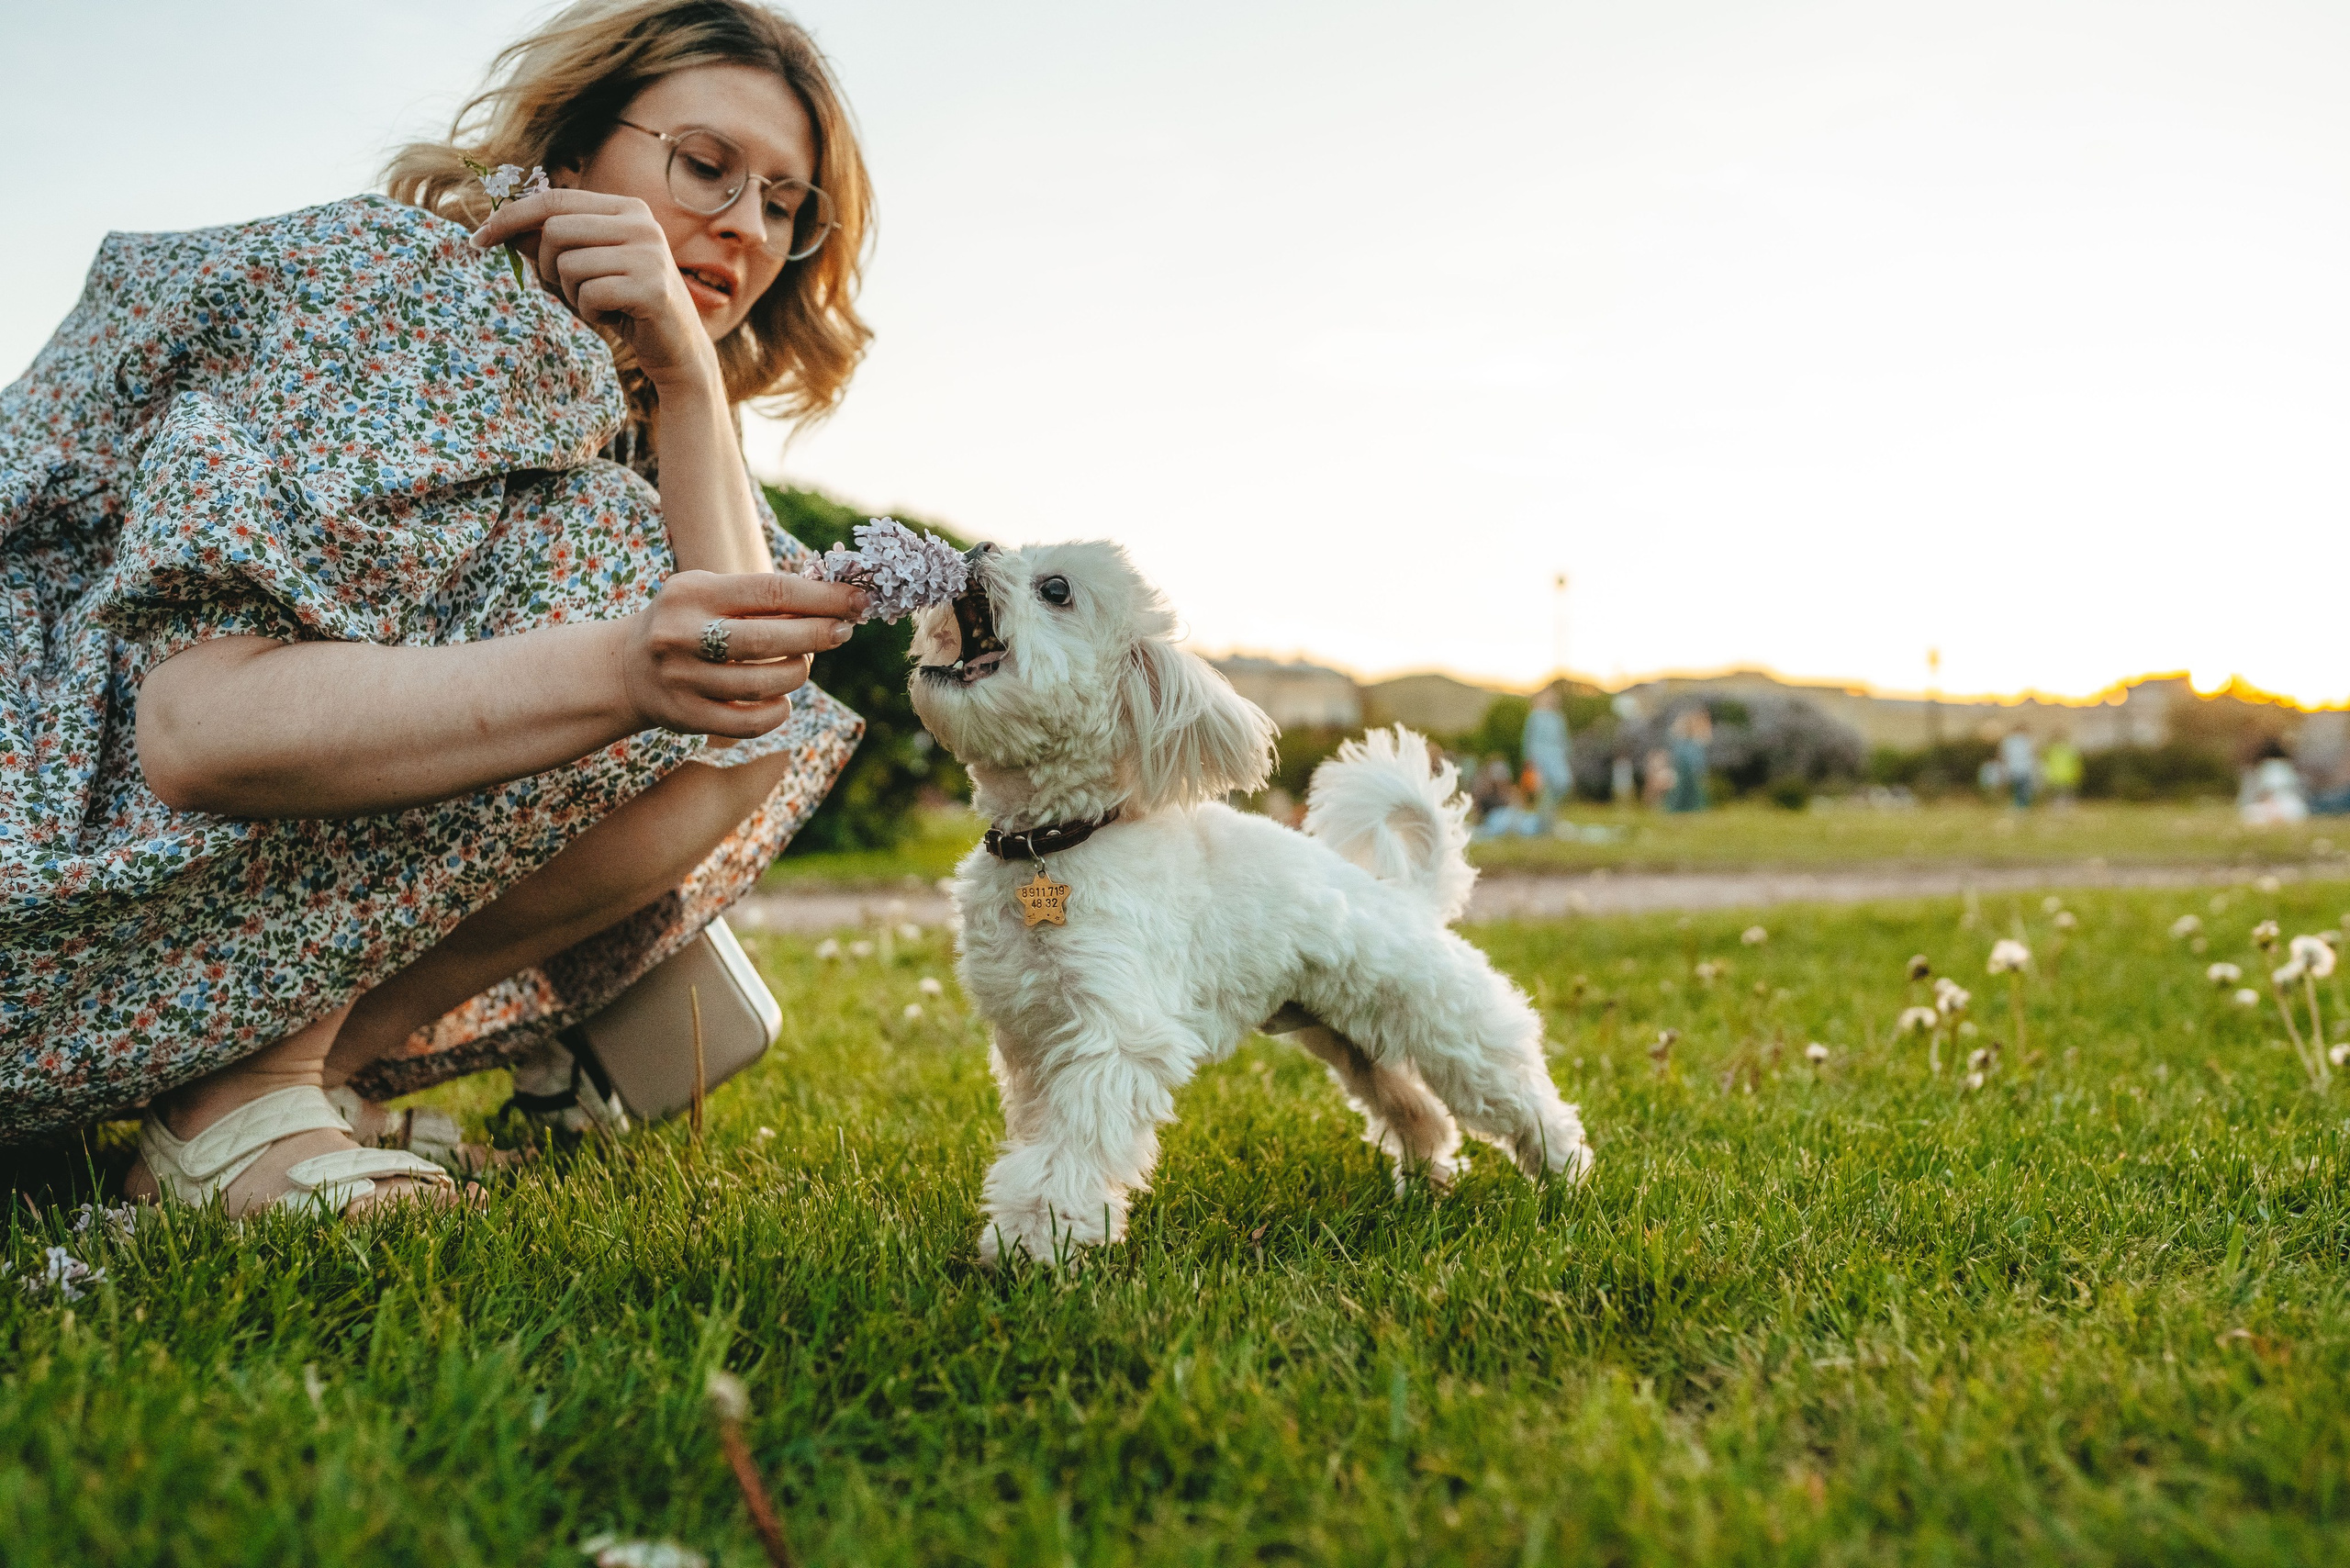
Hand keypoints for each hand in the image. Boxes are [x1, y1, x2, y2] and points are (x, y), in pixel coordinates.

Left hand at [471, 190, 712, 392]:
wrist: (679, 350)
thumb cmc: (626, 305)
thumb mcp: (585, 268)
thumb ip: (549, 244)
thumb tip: (502, 226)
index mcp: (626, 208)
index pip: (553, 199)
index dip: (510, 217)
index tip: (479, 239)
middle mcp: (641, 223)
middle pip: (554, 230)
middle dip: (546, 266)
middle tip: (569, 289)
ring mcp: (649, 254)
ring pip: (568, 264)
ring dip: (571, 294)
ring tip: (598, 303)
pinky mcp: (651, 288)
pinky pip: (589, 295)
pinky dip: (591, 313)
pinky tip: (614, 318)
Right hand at [621, 571, 871, 737]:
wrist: (626, 669)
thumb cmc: (688, 622)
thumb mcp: (711, 594)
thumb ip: (762, 596)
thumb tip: (836, 599)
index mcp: (693, 593)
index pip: (770, 590)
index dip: (821, 597)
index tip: (857, 600)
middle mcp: (682, 634)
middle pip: (768, 639)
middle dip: (818, 635)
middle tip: (844, 632)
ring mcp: (682, 679)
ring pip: (763, 683)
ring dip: (798, 673)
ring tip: (805, 664)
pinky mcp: (686, 717)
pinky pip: (749, 722)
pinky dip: (778, 712)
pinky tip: (784, 700)